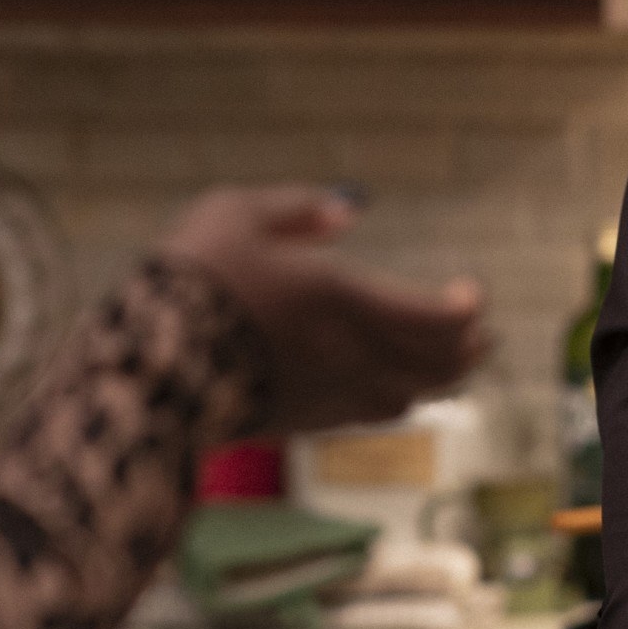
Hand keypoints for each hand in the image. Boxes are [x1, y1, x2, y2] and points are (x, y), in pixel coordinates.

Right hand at [157, 186, 485, 432]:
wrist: (148, 367)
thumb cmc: (192, 278)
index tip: (471, 290)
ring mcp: (331, 392)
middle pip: (440, 365)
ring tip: (449, 361)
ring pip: (412, 397)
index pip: (440, 317)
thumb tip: (347, 211)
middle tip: (479, 333)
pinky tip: (394, 386)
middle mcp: (351, 351)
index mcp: (344, 296)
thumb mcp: (236, 213)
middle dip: (469, 348)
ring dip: (440, 379)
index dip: (469, 307)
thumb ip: (297, 209)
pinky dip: (398, 398)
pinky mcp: (304, 420)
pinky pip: (372, 416)